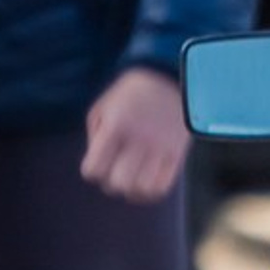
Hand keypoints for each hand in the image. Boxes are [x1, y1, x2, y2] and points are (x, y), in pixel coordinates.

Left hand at [82, 67, 189, 204]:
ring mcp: (160, 147)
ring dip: (132, 190)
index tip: (97, 164)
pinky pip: (163, 186)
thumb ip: (95, 137)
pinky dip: (151, 191)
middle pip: (118, 183)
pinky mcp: (177, 153)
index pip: (94, 170)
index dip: (92, 171)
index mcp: (115, 127)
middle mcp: (138, 139)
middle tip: (115, 173)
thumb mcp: (103, 107)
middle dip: (112, 183)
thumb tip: (99, 166)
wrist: (169, 78)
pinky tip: (147, 183)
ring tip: (132, 180)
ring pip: (142, 189)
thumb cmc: (130, 94)